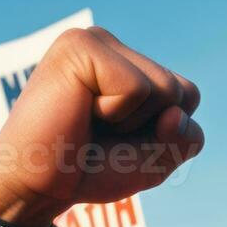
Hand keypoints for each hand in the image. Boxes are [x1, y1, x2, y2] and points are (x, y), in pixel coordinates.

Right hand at [0, 27, 202, 226]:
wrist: (37, 185)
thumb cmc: (91, 169)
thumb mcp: (156, 160)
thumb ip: (186, 138)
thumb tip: (175, 113)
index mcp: (128, 64)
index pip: (188, 97)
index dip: (164, 134)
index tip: (119, 139)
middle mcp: (111, 46)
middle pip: (182, 92)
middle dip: (151, 131)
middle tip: (101, 135)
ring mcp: (94, 40)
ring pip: (166, 89)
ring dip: (132, 124)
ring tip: (89, 123)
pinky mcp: (80, 46)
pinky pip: (137, 88)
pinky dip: (116, 114)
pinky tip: (79, 112)